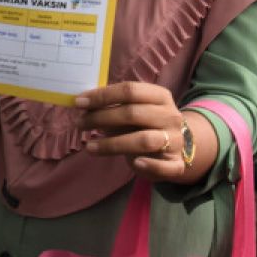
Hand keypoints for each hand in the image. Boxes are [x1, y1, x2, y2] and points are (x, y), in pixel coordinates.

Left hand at [74, 82, 202, 182]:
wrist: (176, 145)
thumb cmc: (146, 123)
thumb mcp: (134, 110)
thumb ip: (113, 106)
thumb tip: (83, 103)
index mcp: (160, 96)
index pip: (130, 90)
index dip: (102, 96)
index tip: (79, 102)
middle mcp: (170, 116)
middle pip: (133, 113)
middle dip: (101, 118)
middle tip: (80, 124)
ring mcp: (176, 140)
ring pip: (144, 140)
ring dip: (112, 144)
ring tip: (89, 147)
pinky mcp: (176, 163)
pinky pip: (165, 166)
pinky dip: (149, 165)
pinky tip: (135, 163)